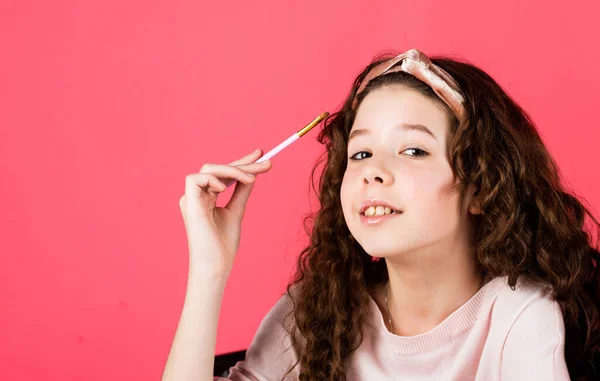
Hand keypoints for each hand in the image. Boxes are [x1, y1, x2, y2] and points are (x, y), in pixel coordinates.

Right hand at [178, 149, 271, 276]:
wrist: (216, 265)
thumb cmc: (223, 245)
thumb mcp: (236, 211)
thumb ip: (241, 192)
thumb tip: (252, 174)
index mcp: (205, 197)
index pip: (224, 173)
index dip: (241, 161)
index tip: (261, 154)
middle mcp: (196, 195)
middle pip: (218, 168)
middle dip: (243, 163)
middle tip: (266, 162)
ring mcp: (190, 199)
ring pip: (209, 169)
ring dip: (233, 170)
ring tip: (251, 180)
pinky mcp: (188, 204)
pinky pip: (196, 179)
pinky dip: (213, 179)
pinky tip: (226, 189)